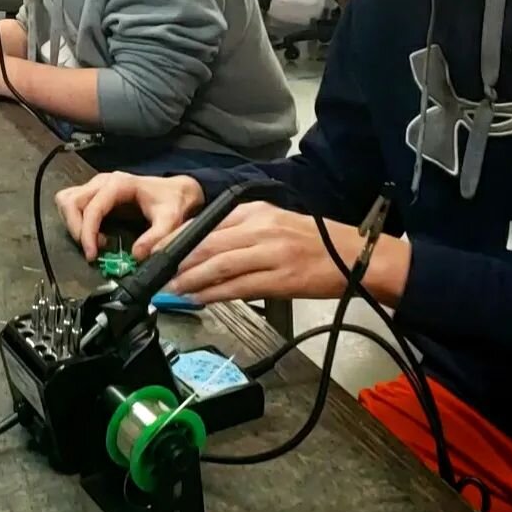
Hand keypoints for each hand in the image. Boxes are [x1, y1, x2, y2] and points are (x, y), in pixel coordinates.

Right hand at [55, 171, 204, 261]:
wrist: (176, 191)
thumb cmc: (172, 201)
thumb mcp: (170, 219)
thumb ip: (156, 237)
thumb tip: (136, 255)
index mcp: (118, 184)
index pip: (92, 207)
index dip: (87, 232)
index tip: (92, 254)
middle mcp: (103, 182)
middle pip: (71, 201)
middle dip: (76, 229)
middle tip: (92, 251)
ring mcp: (97, 186)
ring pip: (67, 200)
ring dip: (73, 224)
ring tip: (93, 242)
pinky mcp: (95, 194)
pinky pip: (73, 204)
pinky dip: (77, 221)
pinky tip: (95, 235)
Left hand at [165, 201, 409, 305]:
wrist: (355, 256)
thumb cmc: (312, 240)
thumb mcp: (274, 222)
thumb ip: (240, 230)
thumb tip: (203, 247)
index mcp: (256, 212)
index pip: (207, 225)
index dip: (178, 239)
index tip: (157, 251)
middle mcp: (260, 229)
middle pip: (207, 244)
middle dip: (177, 261)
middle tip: (156, 273)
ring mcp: (270, 254)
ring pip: (219, 266)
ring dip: (191, 280)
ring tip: (171, 290)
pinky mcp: (280, 279)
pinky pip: (239, 287)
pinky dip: (215, 294)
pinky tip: (199, 299)